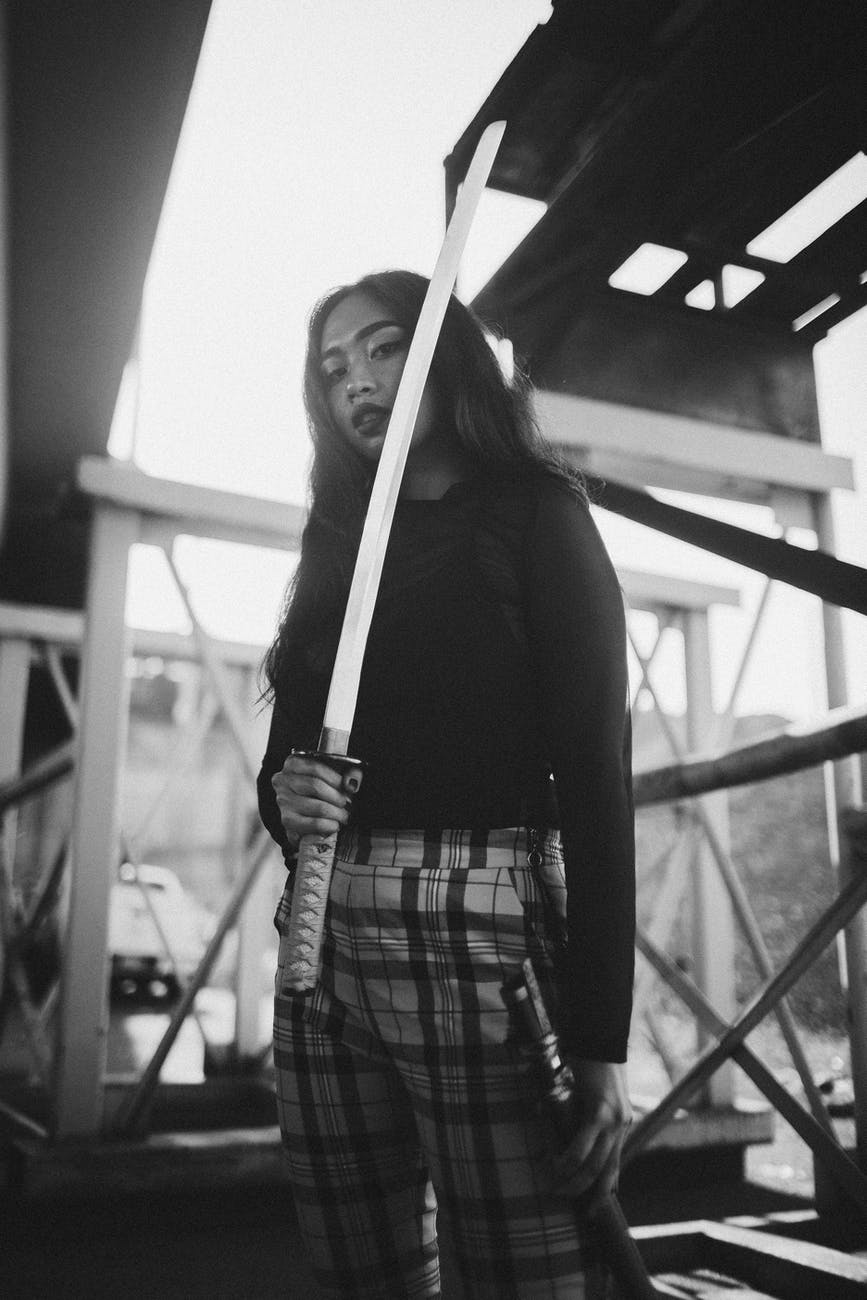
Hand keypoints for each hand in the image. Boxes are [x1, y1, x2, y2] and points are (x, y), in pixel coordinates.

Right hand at [271, 753, 357, 845]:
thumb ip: (348, 773)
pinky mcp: (287, 820)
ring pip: (318, 807)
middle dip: (337, 797)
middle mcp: (283, 780)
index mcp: (293, 764)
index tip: (348, 788)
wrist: (308, 815)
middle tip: (347, 804)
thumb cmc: (323, 791)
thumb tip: (352, 782)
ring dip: (337, 813)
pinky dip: (329, 825)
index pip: (316, 768)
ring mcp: (283, 801)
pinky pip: (314, 823)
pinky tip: (335, 825)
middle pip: (316, 786)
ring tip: (344, 815)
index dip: (336, 778)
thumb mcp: (334, 776)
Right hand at [550, 1059, 631, 1212]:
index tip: (595, 1207)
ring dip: (574, 1180)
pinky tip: (556, 1167)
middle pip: (607, 1171)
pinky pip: (582, 1144)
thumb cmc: (589, 1063)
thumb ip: (581, 1116)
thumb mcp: (588, 1096)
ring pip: (595, 1163)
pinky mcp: (599, 1111)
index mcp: (620, 1123)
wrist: (597, 1037)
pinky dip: (568, 1159)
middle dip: (589, 1193)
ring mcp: (613, 1119)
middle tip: (571, 1205)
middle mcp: (621, 1125)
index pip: (615, 1164)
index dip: (606, 1188)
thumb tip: (562, 1134)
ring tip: (555, 1189)